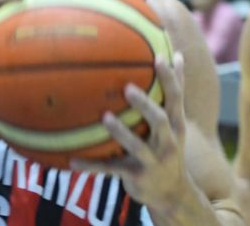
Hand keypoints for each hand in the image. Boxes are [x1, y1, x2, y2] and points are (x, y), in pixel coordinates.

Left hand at [71, 53, 192, 215]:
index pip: (176, 98)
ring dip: (121, 132)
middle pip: (159, 121)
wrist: (172, 194)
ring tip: (105, 117)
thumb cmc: (168, 147)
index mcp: (175, 125)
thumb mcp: (176, 123)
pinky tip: (72, 161)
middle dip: (145, 105)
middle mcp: (167, 142)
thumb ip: (174, 92)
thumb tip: (177, 54)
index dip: (169, 78)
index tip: (158, 58)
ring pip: (136, 146)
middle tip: (127, 88)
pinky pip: (110, 169)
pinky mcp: (135, 176)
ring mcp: (152, 161)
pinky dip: (91, 166)